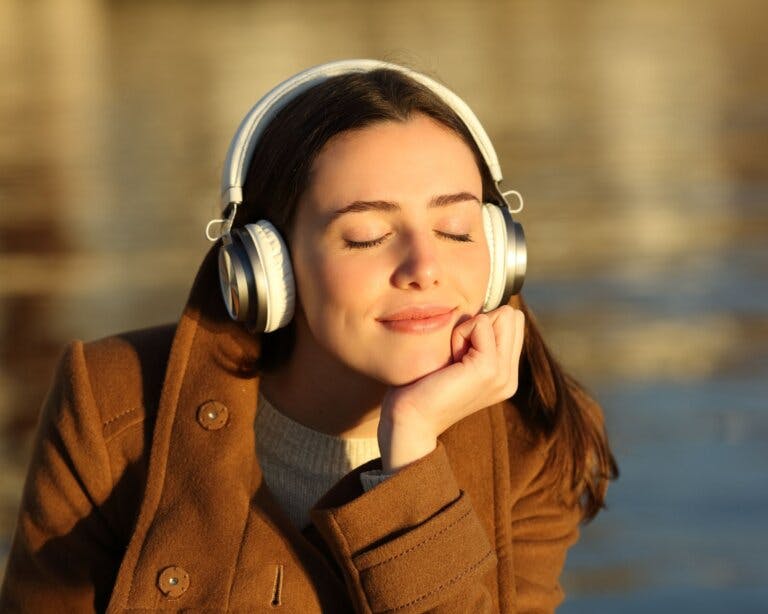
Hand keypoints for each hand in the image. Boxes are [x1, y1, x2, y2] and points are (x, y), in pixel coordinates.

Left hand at [378, 305, 524, 471]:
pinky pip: (481, 323)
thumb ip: (478, 342)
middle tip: (455, 355)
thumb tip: (485, 313)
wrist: (411, 420)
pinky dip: (460, 334)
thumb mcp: (459, 361)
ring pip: (501, 316)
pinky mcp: (489, 368)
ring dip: (469, 329)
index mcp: (506, 375)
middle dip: (478, 325)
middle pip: (511, 316)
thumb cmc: (423, 387)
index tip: (458, 354)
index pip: (512, 322)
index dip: (481, 326)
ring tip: (453, 359)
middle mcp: (510, 376)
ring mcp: (503, 374)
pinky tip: (449, 361)